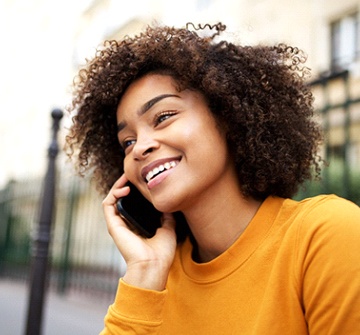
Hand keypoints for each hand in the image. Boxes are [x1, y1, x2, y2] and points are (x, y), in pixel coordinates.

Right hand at [102, 174, 176, 290]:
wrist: (153, 266)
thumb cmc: (161, 252)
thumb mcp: (168, 228)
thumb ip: (167, 215)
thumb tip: (168, 202)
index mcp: (137, 224)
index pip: (133, 203)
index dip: (136, 190)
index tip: (143, 179)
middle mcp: (126, 223)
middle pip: (121, 199)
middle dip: (126, 184)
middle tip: (134, 173)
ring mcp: (118, 224)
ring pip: (112, 199)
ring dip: (118, 185)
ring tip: (127, 177)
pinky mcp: (113, 225)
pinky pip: (107, 205)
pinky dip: (114, 193)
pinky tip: (125, 188)